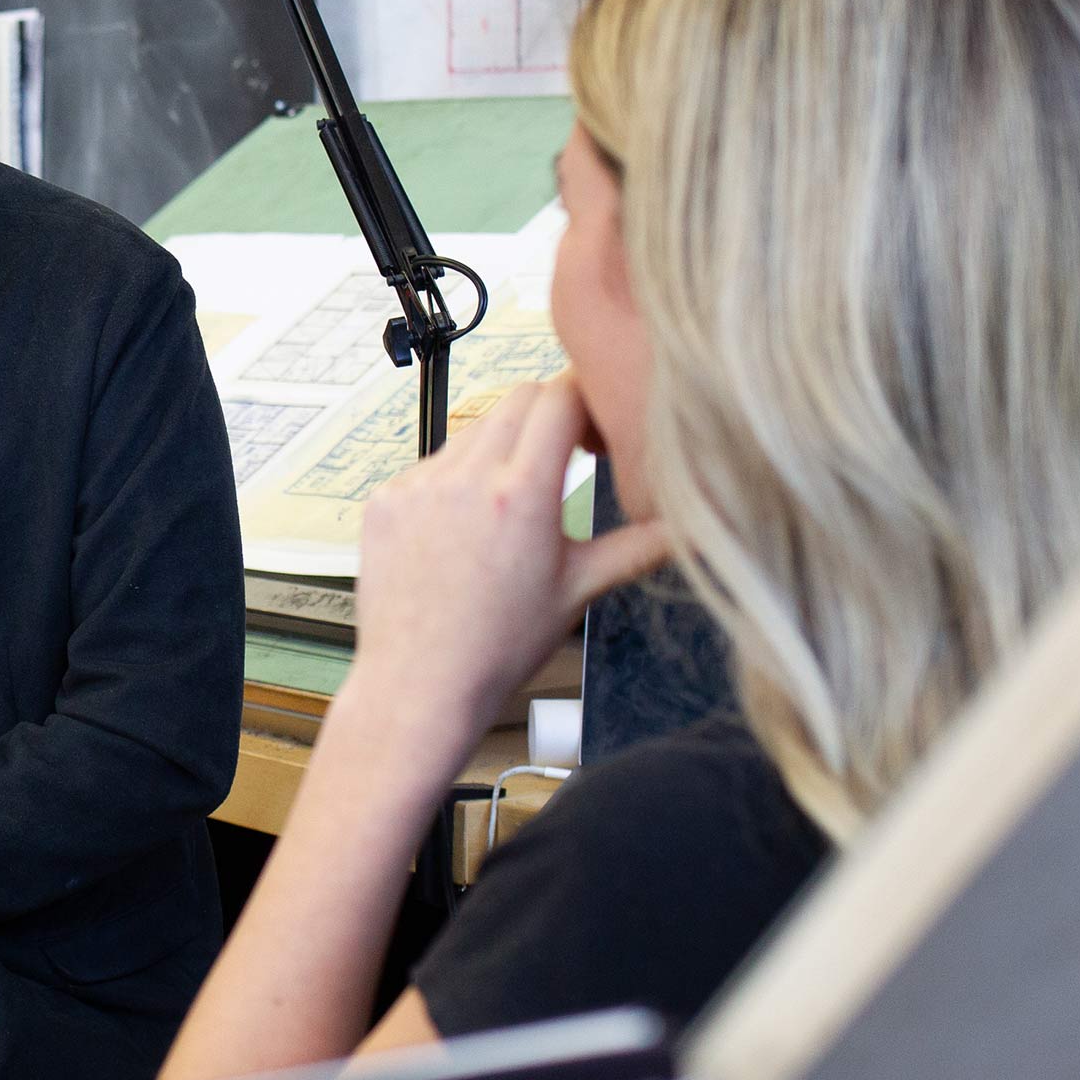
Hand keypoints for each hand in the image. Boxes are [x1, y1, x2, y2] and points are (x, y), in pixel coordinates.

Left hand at [345, 373, 670, 771]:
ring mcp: (417, 485)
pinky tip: (466, 527)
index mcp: (519, 494)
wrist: (420, 683)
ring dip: (502, 448)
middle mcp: (464, 479)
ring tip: (514, 505)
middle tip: (569, 456)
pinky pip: (430, 464)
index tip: (599, 431)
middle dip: (551, 415)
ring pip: (473, 430)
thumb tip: (695, 528)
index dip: (589, 400)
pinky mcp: (385, 499)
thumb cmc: (498, 647)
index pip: (561, 397)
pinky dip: (455, 479)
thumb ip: (641, 547)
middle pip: (518, 399)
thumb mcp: (580, 590)